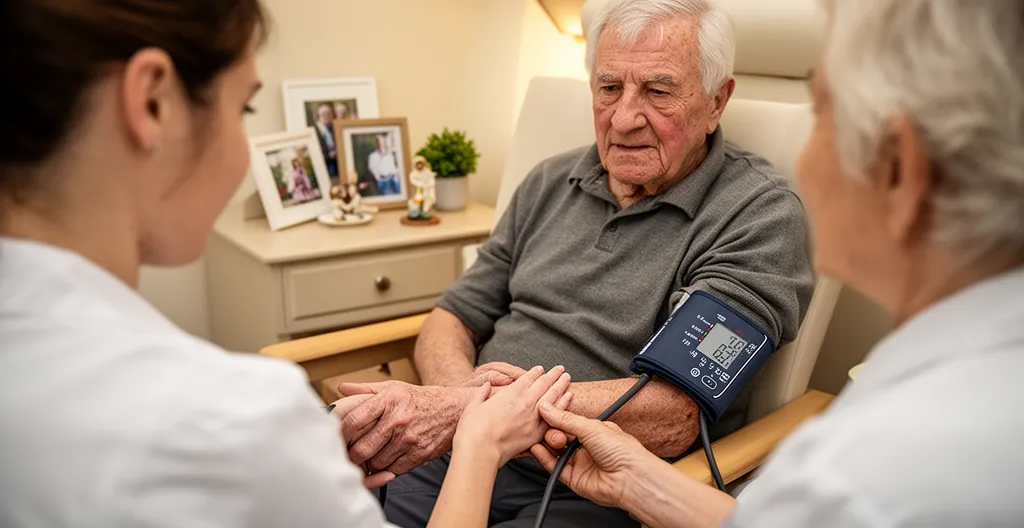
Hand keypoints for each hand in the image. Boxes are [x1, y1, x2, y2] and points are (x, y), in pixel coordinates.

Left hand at [336, 381, 474, 476]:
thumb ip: (366, 389)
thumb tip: (342, 388)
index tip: (337, 440)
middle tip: (351, 456)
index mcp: (389, 400)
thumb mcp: (394, 388)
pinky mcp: (420, 454)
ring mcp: (409, 438)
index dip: (341, 434)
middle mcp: (398, 419)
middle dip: (353, 456)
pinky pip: (394, 470)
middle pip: (363, 448)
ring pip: (377, 462)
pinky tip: (389, 460)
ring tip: (371, 457)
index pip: (355, 420)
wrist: (456, 409)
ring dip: (371, 464)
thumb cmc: (422, 399)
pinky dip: (388, 469)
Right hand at [454, 366, 571, 465]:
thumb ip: (481, 394)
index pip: (528, 378)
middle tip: (560, 369)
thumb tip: (486, 387)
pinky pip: (555, 416)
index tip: (540, 369)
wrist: (480, 451)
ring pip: (553, 396)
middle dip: (553, 375)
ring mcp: (533, 417)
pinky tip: (568, 398)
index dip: (536, 372)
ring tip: (567, 378)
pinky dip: (563, 404)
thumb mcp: (473, 406)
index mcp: (510, 393)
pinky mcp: (536, 433)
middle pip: (544, 384)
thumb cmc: (473, 430)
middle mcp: (525, 402)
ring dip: (561, 385)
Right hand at [529, 403, 656, 508]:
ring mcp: (580, 463)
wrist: (630, 478)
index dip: (555, 418)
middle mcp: (586, 447)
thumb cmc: (622, 451)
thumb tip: (547, 408)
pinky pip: (555, 467)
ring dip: (545, 444)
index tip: (542, 412)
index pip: (568, 422)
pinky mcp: (574, 479)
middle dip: (551, 431)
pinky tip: (537, 450)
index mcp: (594, 431)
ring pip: (555, 452)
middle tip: (550, 430)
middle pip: (559, 436)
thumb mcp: (591, 427)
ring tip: (537, 438)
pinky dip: (544, 458)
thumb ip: (565, 419)